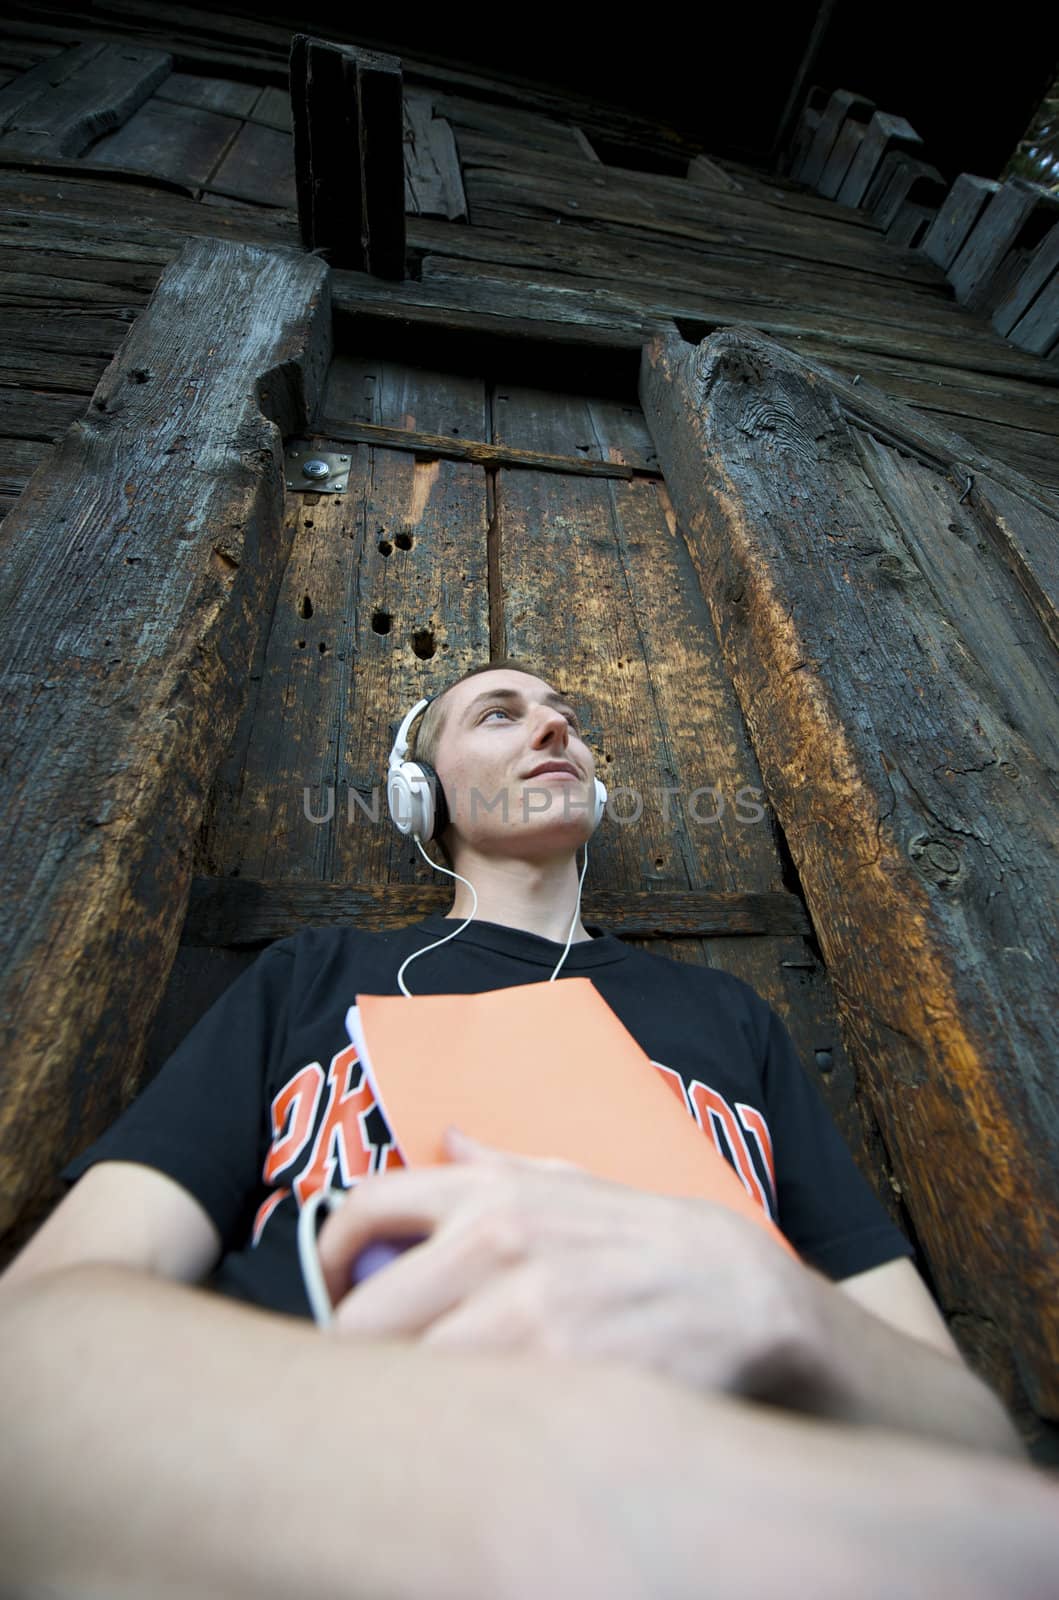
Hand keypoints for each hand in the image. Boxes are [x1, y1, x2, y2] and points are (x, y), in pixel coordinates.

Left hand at [316, 1126, 821, 1402]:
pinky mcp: (560, 1380)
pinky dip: (458, 1430)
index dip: (328, 1253)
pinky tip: (480, 1429)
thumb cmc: (641, 1239)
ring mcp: (527, 1313)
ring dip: (408, 1398)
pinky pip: (468, 1418)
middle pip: (362, 1319)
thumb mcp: (571, 1179)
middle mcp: (497, 1243)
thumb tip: (445, 1136)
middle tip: (380, 1368)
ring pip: (408, 1378)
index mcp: (490, 1191)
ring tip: (430, 1405)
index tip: (334, 1285)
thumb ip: (496, 1165)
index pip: (364, 1205)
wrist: (738, 1294)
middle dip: (361, 1351)